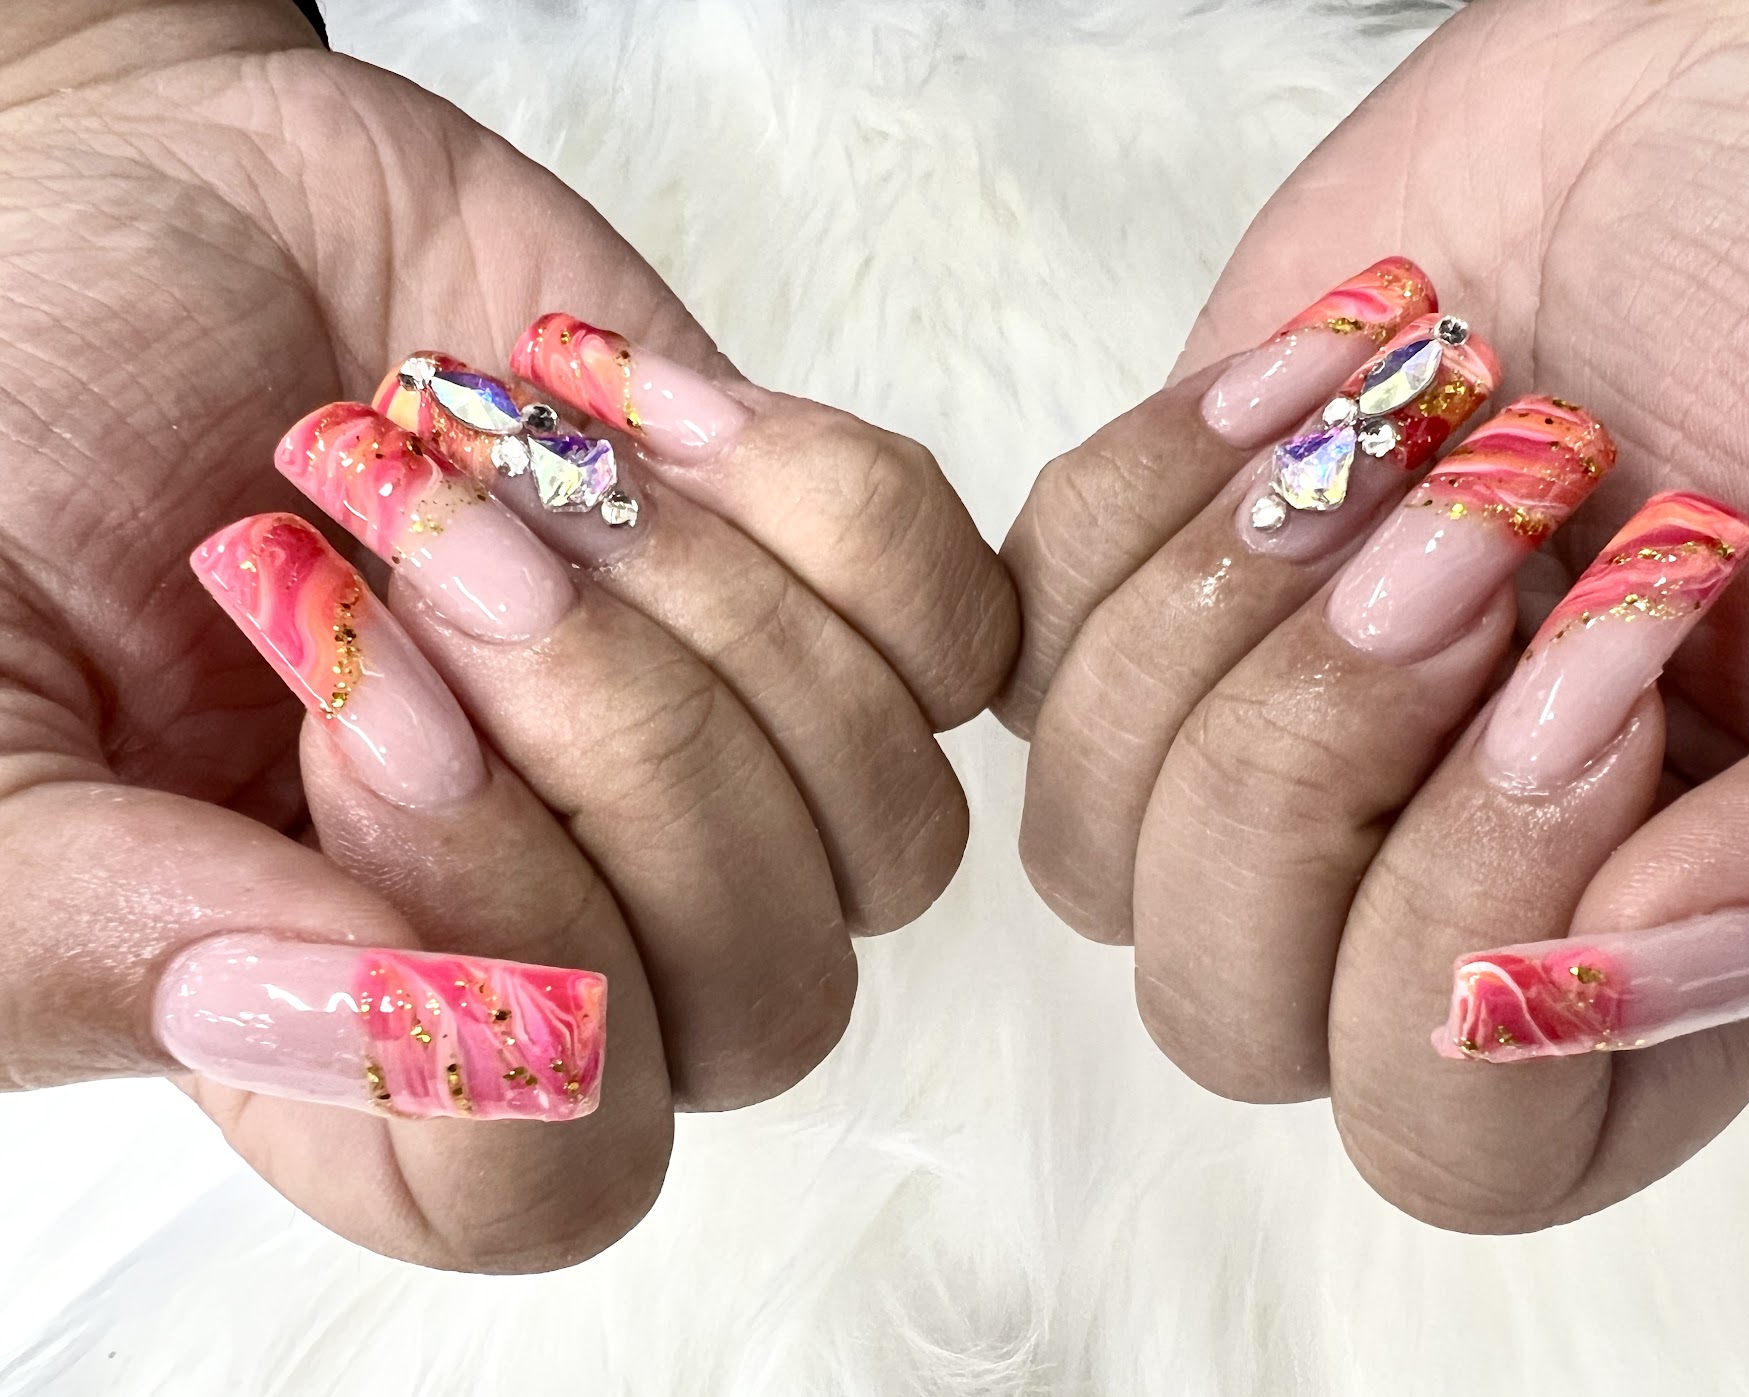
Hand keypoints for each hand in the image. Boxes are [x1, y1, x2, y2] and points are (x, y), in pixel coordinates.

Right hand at [0, 0, 1013, 1267]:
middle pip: (768, 1000)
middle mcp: (573, 935)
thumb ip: (93, 932)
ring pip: (892, 825)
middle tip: (413, 533)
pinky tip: (616, 397)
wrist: (153, 218)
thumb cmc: (17, 459)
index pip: (559, 1176)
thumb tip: (415, 1017)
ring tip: (490, 446)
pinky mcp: (814, 599)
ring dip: (702, 608)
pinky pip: (962, 632)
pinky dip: (815, 498)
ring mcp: (720, 772)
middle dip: (610, 739)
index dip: (505, 969)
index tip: (358, 718)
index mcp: (362, 1041)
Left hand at [999, 0, 1748, 1228]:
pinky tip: (1343, 364)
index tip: (1606, 685)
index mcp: (1630, 976)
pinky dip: (1154, 490)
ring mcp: (1280, 736)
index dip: (1474, 937)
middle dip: (1324, 763)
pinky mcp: (1178, 572)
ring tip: (1428, 426)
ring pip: (1093, 836)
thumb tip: (1605, 982)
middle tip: (1489, 542)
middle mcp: (1423, 889)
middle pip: (1222, 1003)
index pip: (1445, 1136)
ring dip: (1238, 620)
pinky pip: (1032, 630)